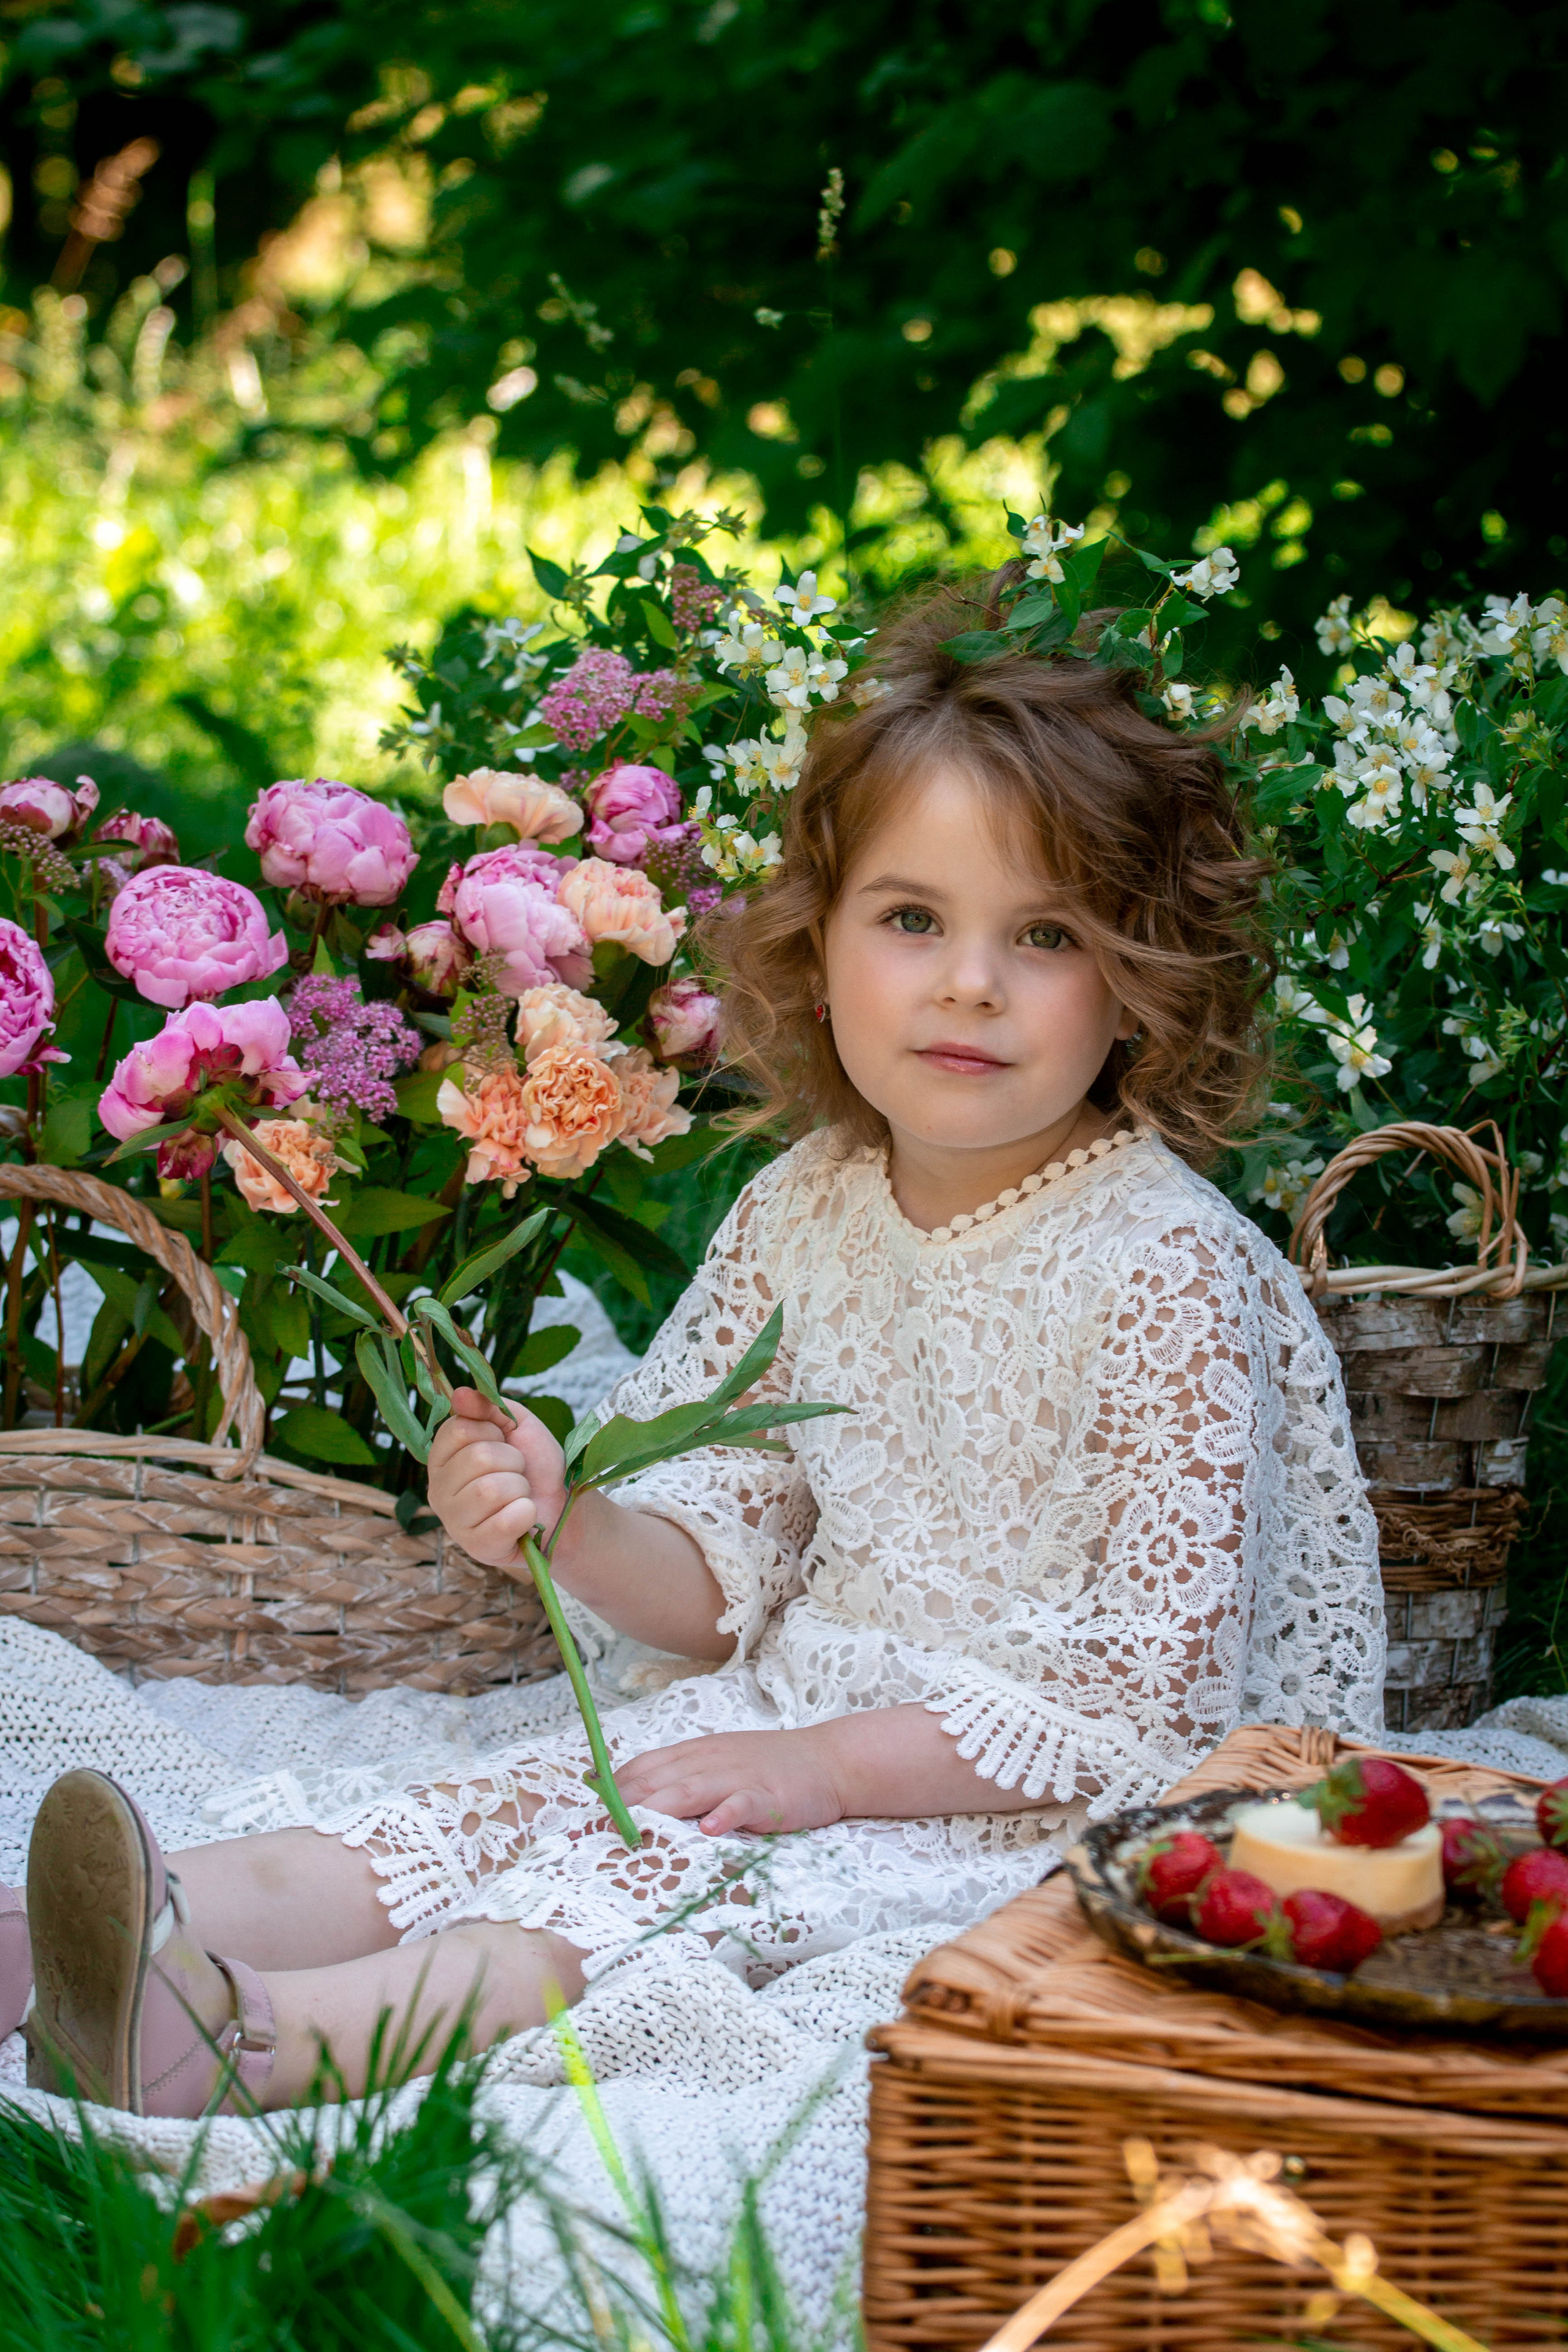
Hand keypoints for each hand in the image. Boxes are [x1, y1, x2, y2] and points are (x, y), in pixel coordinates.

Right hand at [426, 1387, 568, 1573]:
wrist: (564, 1505)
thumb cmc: (536, 1465)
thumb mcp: (517, 1425)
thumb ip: (488, 1406)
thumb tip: (459, 1394)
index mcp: (443, 1457)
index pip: (459, 1429)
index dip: (493, 1433)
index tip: (504, 1444)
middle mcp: (439, 1489)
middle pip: (478, 1458)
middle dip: (512, 1462)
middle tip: (518, 1474)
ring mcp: (454, 1522)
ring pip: (490, 1490)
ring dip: (520, 1489)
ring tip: (520, 1495)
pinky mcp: (476, 1547)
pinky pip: (504, 1521)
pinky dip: (526, 1514)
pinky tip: (525, 1518)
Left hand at [614, 1727, 846, 1836]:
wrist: (826, 1761)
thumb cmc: (766, 1768)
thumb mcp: (717, 1764)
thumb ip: (679, 1778)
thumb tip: (629, 1798)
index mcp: (694, 1753)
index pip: (641, 1768)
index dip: (611, 1790)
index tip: (584, 1815)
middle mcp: (709, 1761)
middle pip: (657, 1780)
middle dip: (621, 1805)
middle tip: (593, 1831)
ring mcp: (738, 1777)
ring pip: (691, 1790)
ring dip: (659, 1809)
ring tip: (633, 1830)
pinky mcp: (768, 1796)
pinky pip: (743, 1804)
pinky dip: (726, 1814)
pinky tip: (711, 1828)